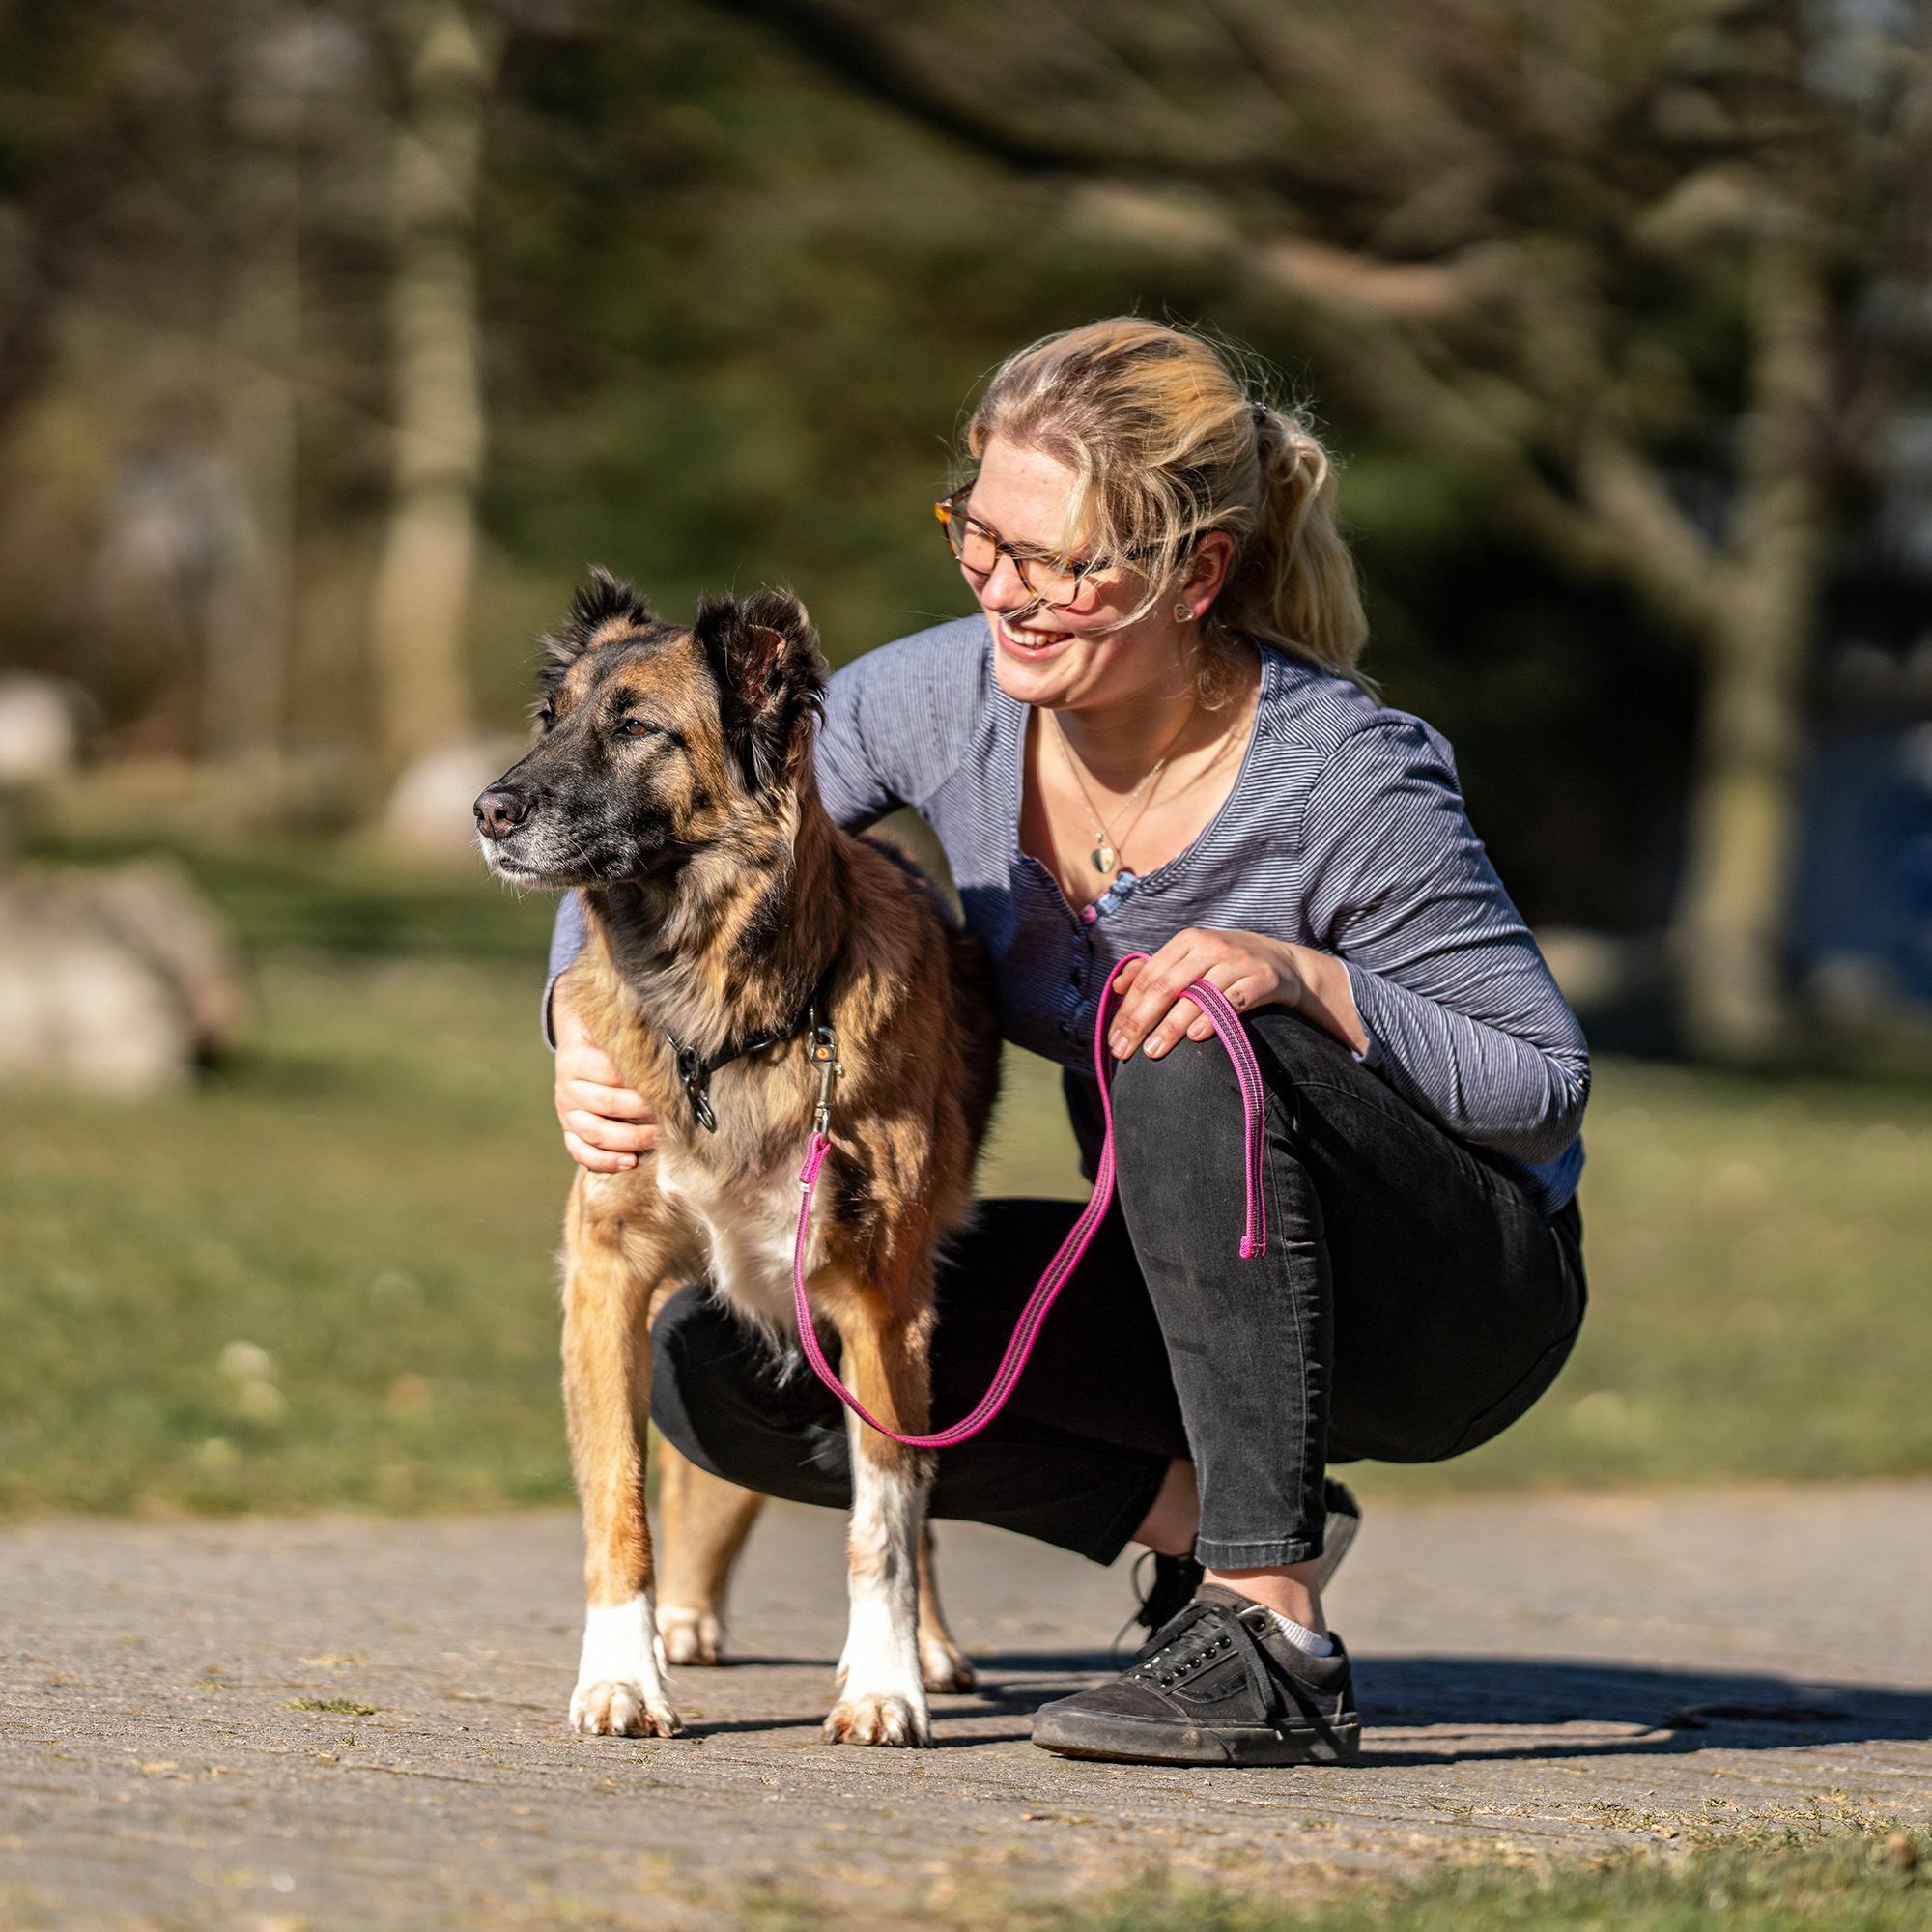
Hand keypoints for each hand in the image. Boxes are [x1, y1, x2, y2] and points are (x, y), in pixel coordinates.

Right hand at [553, 984, 659, 1170]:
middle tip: (671, 1115)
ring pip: (593, 1132)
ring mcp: (566, 1111)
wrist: (576, 1048)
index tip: (668, 1089)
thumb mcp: (611, 1032)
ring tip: (657, 1139)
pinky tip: (629, 1161)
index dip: (641, 1084)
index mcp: (577, 1057)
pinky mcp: (568, 1130)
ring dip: (629, 1139)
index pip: (610, 1073)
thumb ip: (632, 1036)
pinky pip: (579, 1151)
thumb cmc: (606, 1042)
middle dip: (641, 1112)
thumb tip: (670, 1044)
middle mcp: (567, 1085)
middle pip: (605, 1104)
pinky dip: (603, 1161)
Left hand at [1105, 928, 1304, 1060]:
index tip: (1114, 1040)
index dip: (1128, 1009)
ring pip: (1199, 994)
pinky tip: (1196, 1036)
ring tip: (1153, 1051)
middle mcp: (1210, 947)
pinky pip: (1235, 1000)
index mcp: (1187, 941)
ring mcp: (1238, 961)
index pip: (1149, 976)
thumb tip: (1116, 987)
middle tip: (1124, 1051)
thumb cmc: (1226, 965)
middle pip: (1167, 986)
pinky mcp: (1263, 979)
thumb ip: (1154, 971)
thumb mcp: (1191, 959)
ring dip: (1172, 1025)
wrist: (1284, 962)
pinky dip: (1215, 1018)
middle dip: (1141, 1021)